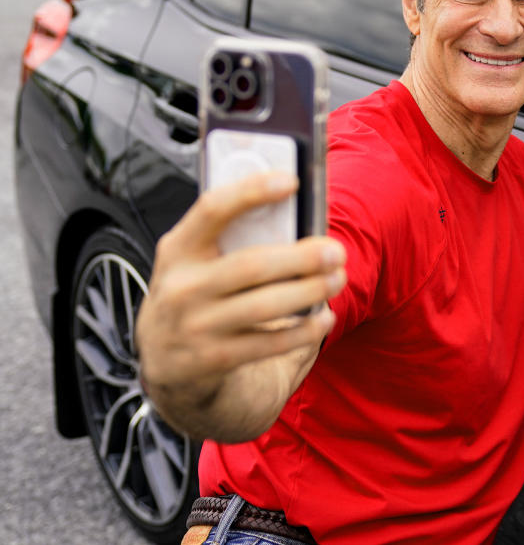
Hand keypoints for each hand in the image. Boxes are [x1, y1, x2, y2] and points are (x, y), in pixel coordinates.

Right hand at [135, 172, 344, 404]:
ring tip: (338, 279)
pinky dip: (303, 330)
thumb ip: (234, 238)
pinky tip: (323, 318)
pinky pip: (268, 344)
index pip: (212, 209)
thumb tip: (300, 216)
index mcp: (177, 249)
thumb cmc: (196, 293)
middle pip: (251, 265)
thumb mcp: (197, 261)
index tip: (292, 181)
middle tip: (337, 251)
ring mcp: (194, 327)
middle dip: (302, 258)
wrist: (164, 362)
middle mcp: (180, 287)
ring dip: (310, 291)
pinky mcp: (212, 359)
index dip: (252, 192)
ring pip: (264, 306)